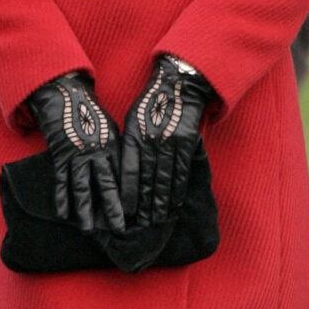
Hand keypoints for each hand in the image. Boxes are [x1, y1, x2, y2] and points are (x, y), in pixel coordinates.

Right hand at [28, 73, 124, 233]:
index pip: (123, 175)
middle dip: (113, 208)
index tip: (138, 213)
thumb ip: (117, 152)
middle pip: (106, 184)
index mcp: (112, 145)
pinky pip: (61, 180)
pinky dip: (62, 198)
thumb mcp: (111, 130)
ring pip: (82, 187)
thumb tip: (127, 176)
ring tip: (89, 229)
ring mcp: (77, 154)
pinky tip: (64, 215)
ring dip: (85, 210)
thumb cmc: (92, 115)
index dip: (130, 195)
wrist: (67, 97)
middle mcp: (97, 151)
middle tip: (119, 228)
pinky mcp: (61, 155)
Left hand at [121, 55, 213, 225]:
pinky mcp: (186, 141)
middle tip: (142, 224)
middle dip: (144, 203)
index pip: (129, 169)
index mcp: (134, 133)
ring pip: (165, 178)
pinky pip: (181, 170)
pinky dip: (178, 189)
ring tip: (157, 220)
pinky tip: (175, 203)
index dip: (128, 192)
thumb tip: (122, 172)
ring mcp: (170, 140)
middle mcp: (151, 138)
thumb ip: (129, 144)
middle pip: (147, 178)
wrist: (177, 83)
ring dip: (161, 202)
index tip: (125, 211)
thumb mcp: (133, 119)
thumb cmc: (150, 103)